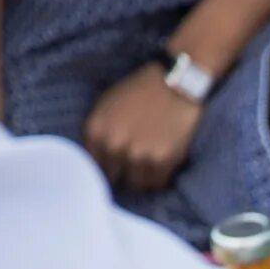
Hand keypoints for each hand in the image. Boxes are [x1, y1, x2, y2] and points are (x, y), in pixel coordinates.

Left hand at [83, 64, 203, 192]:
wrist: (176, 84)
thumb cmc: (141, 91)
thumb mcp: (107, 106)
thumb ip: (99, 133)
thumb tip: (98, 163)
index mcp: (95, 131)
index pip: (93, 166)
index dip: (106, 167)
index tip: (116, 167)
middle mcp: (113, 145)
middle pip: (113, 179)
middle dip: (123, 174)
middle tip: (134, 166)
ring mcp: (137, 155)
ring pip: (136, 185)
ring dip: (143, 178)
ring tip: (150, 164)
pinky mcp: (161, 161)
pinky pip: (157, 183)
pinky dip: (160, 178)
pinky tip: (163, 164)